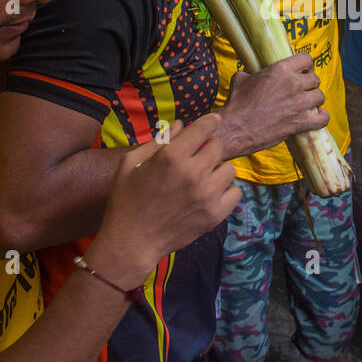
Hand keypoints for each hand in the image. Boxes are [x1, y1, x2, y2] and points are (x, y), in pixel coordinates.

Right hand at [92, 114, 238, 282]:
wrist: (131, 241)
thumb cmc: (126, 199)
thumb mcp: (131, 163)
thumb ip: (158, 141)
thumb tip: (181, 124)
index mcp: (171, 157)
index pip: (203, 129)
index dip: (210, 122)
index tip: (214, 121)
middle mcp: (193, 173)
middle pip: (218, 148)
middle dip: (208, 148)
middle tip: (198, 158)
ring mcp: (207, 195)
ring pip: (229, 169)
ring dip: (217, 170)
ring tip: (204, 178)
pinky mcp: (215, 215)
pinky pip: (236, 192)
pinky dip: (226, 191)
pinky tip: (212, 193)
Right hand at [217, 53, 328, 157]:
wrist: (235, 127)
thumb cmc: (237, 103)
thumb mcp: (241, 78)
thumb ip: (252, 72)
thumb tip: (251, 73)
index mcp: (280, 69)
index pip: (306, 59)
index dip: (306, 66)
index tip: (303, 72)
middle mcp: (293, 84)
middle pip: (315, 79)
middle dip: (309, 85)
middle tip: (302, 91)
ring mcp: (299, 103)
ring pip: (320, 96)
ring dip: (314, 100)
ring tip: (307, 105)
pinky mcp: (301, 122)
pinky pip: (323, 118)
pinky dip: (321, 118)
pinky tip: (316, 118)